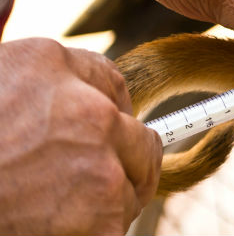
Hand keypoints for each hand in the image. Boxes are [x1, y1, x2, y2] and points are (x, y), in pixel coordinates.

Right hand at [0, 39, 161, 233]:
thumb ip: (41, 84)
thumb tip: (94, 101)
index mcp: (50, 65)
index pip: (111, 83)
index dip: (108, 108)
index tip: (103, 126)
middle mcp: (88, 109)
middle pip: (141, 136)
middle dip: (123, 156)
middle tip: (89, 174)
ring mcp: (101, 165)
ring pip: (133, 183)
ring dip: (108, 195)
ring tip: (56, 202)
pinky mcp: (103, 218)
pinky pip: (118, 221)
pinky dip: (95, 228)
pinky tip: (55, 225)